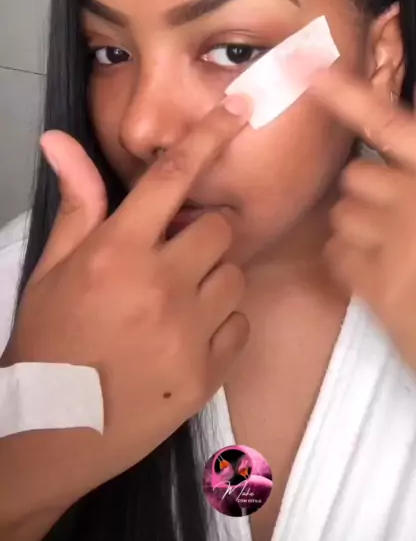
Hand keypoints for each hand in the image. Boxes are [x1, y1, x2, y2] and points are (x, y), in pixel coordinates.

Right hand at [1, 94, 250, 520]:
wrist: (54, 429)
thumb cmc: (50, 342)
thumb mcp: (52, 269)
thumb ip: (77, 203)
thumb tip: (60, 141)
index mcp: (118, 253)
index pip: (172, 179)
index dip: (208, 137)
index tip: (238, 110)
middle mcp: (160, 285)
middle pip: (219, 227)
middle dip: (203, 231)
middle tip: (177, 251)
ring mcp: (189, 331)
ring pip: (235, 275)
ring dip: (214, 276)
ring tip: (179, 297)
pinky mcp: (208, 372)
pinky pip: (241, 323)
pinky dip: (223, 322)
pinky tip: (189, 333)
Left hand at [310, 65, 415, 423]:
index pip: (391, 124)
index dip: (346, 95)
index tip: (309, 70)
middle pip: (357, 175)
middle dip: (370, 193)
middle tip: (397, 218)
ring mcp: (400, 246)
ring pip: (342, 214)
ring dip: (358, 226)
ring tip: (394, 248)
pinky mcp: (379, 288)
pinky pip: (336, 254)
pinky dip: (350, 261)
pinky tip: (380, 273)